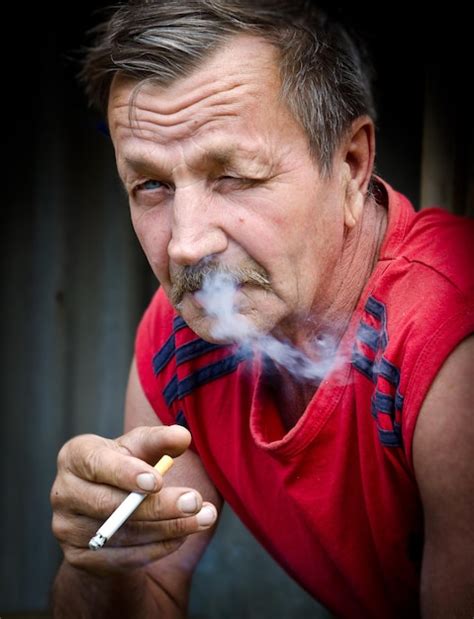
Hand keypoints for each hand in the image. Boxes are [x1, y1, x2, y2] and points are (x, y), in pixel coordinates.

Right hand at [50, 425, 217, 574]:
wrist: (107, 505)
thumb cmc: (127, 464)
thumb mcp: (141, 447)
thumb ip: (160, 440)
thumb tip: (183, 436)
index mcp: (75, 456)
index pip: (98, 464)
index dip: (126, 473)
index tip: (159, 481)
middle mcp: (63, 492)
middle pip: (110, 504)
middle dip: (158, 505)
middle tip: (195, 502)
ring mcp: (66, 528)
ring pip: (122, 533)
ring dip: (168, 528)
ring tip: (203, 517)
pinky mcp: (78, 557)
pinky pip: (123, 557)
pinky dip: (157, 547)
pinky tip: (182, 535)